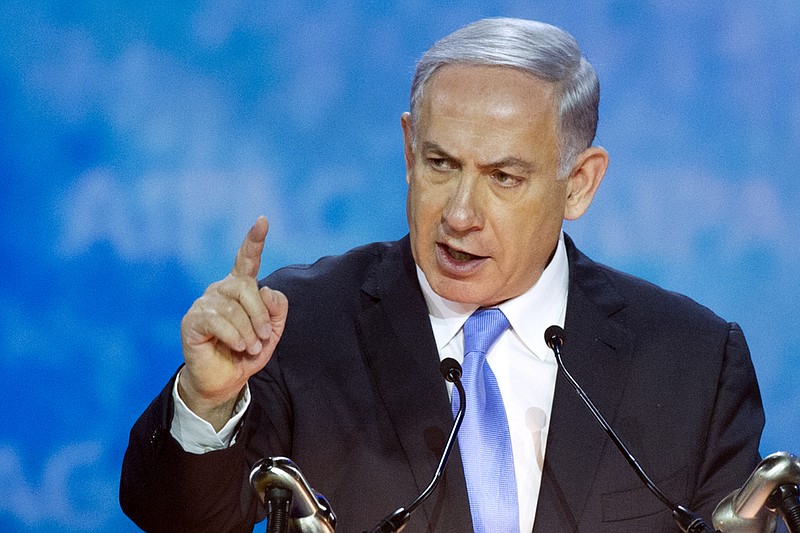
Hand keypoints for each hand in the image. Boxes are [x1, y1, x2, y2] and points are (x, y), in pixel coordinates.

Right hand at [178, 216, 287, 428]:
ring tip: (249, 347)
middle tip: (263, 338)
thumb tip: (268, 291)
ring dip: (249, 332)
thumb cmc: (246, 354)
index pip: (246, 260)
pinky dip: (235, 336)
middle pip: (247, 287)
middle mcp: (220, 289)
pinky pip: (219, 320)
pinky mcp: (192, 320)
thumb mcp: (271, 334)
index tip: (263, 220)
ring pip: (234, 307)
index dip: (254, 240)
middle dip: (261, 315)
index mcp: (240, 288)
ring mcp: (204, 303)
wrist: (224, 381)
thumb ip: (277, 311)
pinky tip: (237, 347)